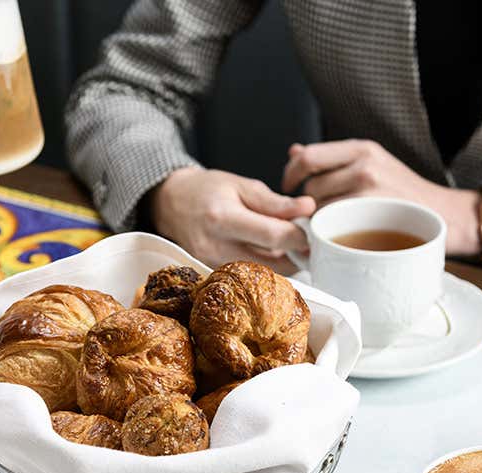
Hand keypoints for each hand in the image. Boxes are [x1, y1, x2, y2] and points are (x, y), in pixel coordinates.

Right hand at [149, 167, 315, 270]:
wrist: (171, 204)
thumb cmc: (206, 190)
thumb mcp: (241, 185)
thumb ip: (275, 202)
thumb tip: (308, 209)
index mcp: (223, 218)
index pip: (272, 237)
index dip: (298, 237)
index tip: (310, 232)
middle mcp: (214, 247)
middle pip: (270, 263)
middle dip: (294, 254)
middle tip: (304, 241)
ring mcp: (210, 265)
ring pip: (260, 274)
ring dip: (280, 263)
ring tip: (284, 244)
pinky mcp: (211, 274)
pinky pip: (246, 276)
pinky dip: (262, 267)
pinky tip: (264, 253)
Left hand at [282, 140, 481, 255]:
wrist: (445, 215)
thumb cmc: (405, 194)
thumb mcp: (372, 164)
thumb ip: (332, 159)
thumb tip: (293, 151)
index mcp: (362, 149)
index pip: (309, 155)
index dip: (291, 173)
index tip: (288, 186)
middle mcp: (364, 164)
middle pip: (311, 184)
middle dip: (306, 203)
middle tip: (315, 215)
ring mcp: (368, 188)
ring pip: (320, 206)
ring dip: (318, 220)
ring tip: (330, 227)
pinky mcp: (371, 212)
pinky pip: (332, 223)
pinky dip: (327, 232)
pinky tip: (337, 236)